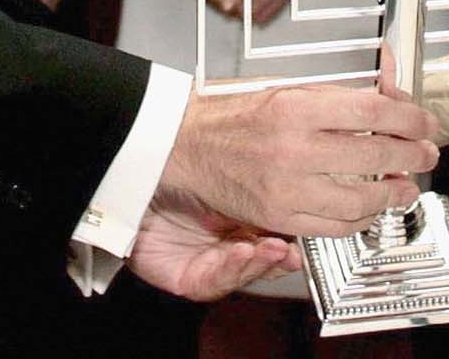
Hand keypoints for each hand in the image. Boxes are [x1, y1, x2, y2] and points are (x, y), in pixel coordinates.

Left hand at [128, 189, 299, 300]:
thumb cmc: (177, 168)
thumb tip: (304, 187)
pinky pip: (217, 280)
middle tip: (298, 245)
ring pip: (248, 272)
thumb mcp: (229, 172)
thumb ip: (263, 184)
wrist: (131, 173)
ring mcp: (215, 264)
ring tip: (275, 248)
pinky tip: (243, 250)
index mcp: (248, 217)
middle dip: (284, 254)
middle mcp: (235, 243)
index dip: (299, 231)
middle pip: (269, 257)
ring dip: (263, 262)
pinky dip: (233, 267)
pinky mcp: (192, 280)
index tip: (316, 225)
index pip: (281, 229)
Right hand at [158, 85, 439, 237]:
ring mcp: (287, 188)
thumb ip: (340, 95)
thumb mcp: (289, 89)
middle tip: (426, 154)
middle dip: (413, 156)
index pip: (372, 112)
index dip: (410, 119)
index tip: (424, 123)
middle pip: (376, 155)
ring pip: (362, 200)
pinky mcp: (279, 217)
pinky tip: (371, 208)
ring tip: (406, 186)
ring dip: (394, 194)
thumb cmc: (236, 113)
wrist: (188, 144)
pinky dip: (361, 219)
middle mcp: (293, 149)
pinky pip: (335, 226)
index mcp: (296, 108)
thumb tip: (390, 93)